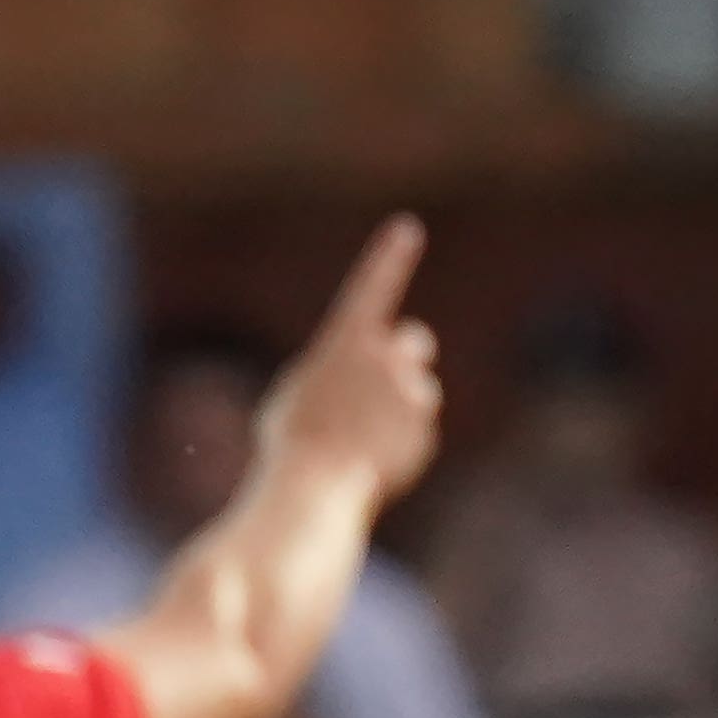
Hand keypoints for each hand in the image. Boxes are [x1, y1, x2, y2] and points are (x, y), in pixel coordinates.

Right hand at [254, 216, 440, 515]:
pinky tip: (367, 465)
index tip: (406, 229)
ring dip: (394, 411)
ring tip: (357, 443)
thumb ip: (333, 373)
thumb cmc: (293, 441)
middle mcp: (387, 357)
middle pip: (414, 341)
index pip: (373, 287)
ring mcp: (410, 393)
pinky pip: (415, 433)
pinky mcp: (424, 430)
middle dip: (403, 358)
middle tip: (380, 384)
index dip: (389, 257)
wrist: (314, 488)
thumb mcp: (296, 396)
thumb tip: (353, 380)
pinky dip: (397, 448)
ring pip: (415, 393)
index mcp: (347, 341)